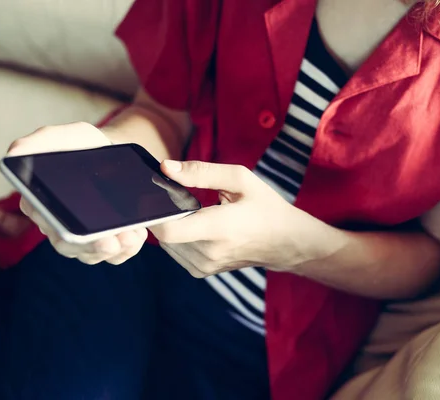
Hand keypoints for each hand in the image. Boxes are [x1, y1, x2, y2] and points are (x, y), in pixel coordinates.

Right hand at [6, 122, 147, 264]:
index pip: (45, 222)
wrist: (114, 152)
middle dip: (91, 247)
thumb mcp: (65, 137)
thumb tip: (14, 154)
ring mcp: (82, 237)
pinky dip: (128, 248)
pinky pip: (115, 255)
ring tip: (131, 236)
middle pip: (69, 247)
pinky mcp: (106, 242)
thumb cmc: (83, 145)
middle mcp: (57, 225)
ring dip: (114, 249)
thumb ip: (39, 143)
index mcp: (40, 202)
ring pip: (92, 255)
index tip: (73, 230)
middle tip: (112, 242)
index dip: (59, 230)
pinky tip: (139, 234)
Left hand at [149, 160, 320, 276]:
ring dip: (173, 226)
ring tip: (196, 213)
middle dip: (165, 215)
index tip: (156, 197)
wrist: (285, 241)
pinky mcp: (202, 271)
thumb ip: (200, 171)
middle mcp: (209, 252)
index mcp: (218, 227)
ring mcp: (205, 265)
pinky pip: (175, 252)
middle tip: (183, 199)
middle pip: (163, 235)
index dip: (154, 213)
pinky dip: (179, 238)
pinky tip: (198, 227)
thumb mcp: (239, 178)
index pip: (168, 230)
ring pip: (166, 244)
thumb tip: (165, 167)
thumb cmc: (264, 206)